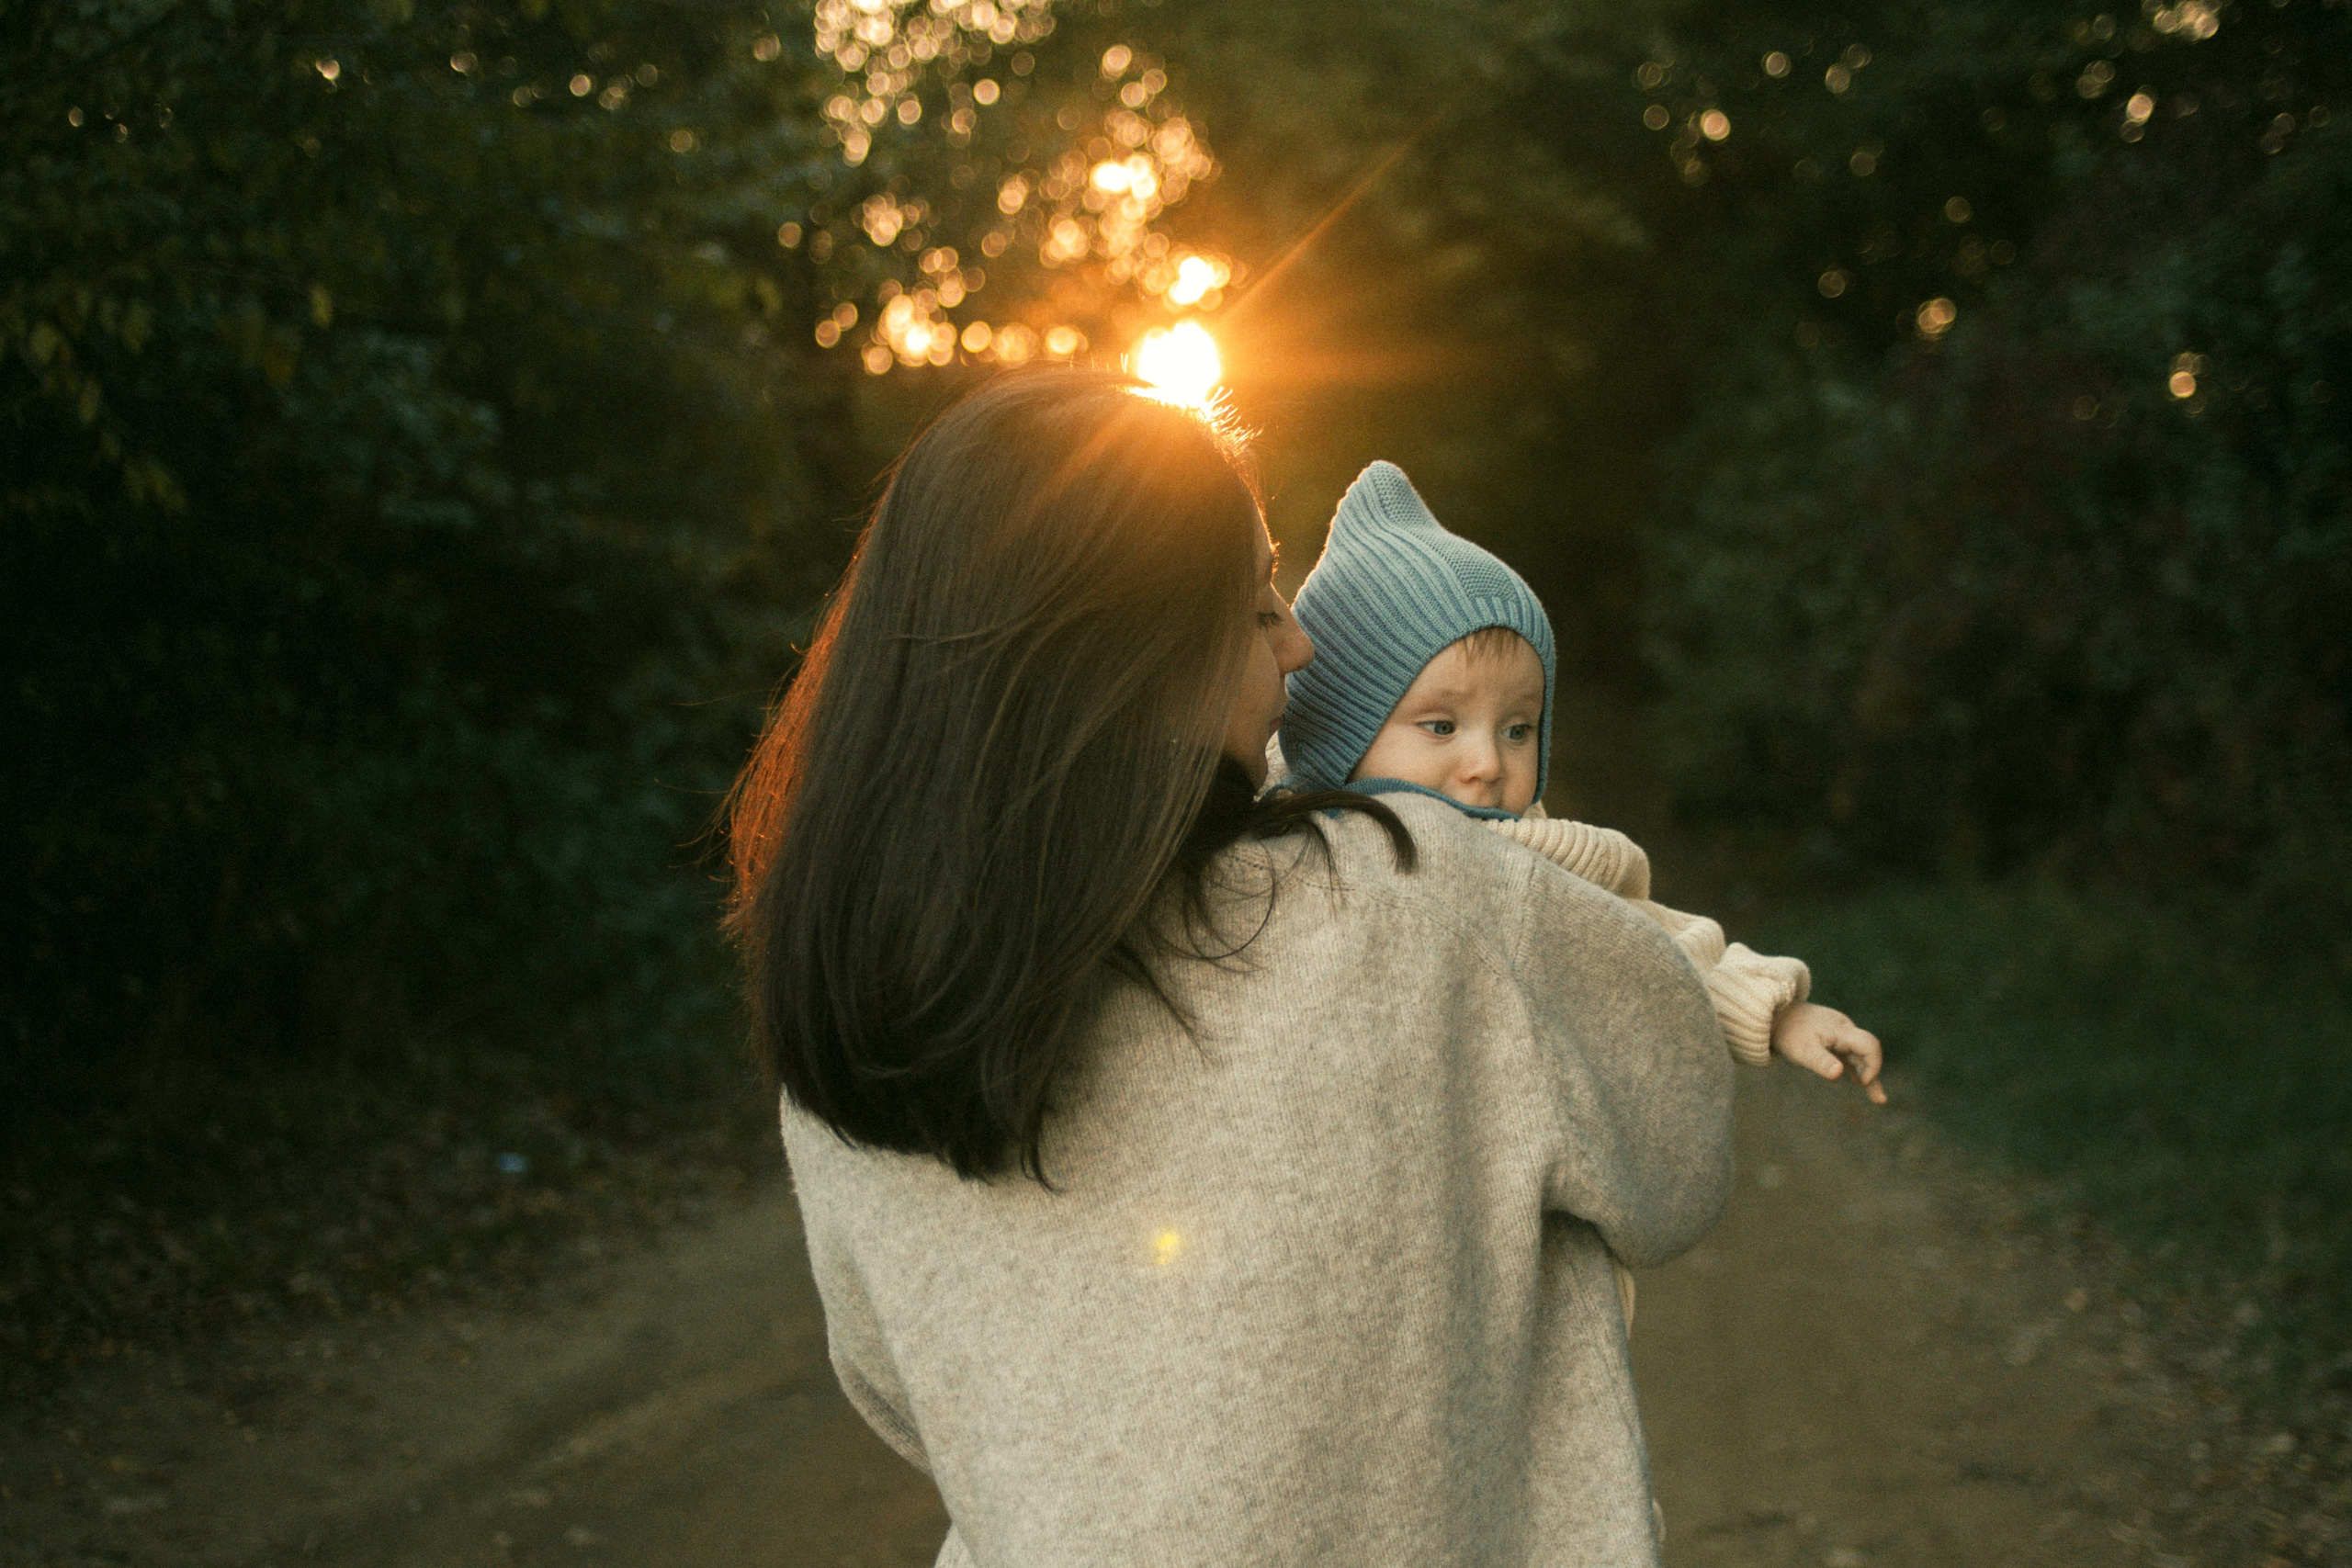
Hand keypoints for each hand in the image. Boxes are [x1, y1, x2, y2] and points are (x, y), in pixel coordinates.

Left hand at [1770, 1002, 1886, 1104]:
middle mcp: (1846, 1031)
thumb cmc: (1789, 1032)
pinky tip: (1860, 1082)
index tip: (1862, 1082)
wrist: (1777, 1014)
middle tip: (1878, 1099)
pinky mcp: (1835, 1040)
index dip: (1874, 1064)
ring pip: (1860, 1055)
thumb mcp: (1802, 1049)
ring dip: (1868, 1075)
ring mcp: (1841, 1035)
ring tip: (1879, 1099)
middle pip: (1869, 1051)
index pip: (1870, 1044)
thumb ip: (1820, 1061)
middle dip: (1874, 1073)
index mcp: (1841, 1030)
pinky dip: (1857, 1069)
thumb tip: (1838, 1073)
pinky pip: (1850, 1055)